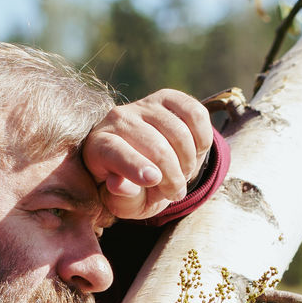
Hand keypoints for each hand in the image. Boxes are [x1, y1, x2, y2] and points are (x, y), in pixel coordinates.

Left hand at [82, 89, 214, 220]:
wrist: (150, 168)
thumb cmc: (133, 190)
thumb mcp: (126, 204)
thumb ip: (123, 198)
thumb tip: (119, 185)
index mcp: (98, 146)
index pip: (114, 151)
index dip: (134, 165)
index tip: (153, 180)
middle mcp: (118, 119)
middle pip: (154, 145)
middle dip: (172, 176)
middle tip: (175, 193)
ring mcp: (144, 105)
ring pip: (178, 132)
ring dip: (189, 162)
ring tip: (183, 176)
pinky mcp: (169, 98)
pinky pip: (195, 114)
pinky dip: (202, 140)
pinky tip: (194, 154)